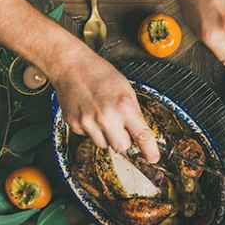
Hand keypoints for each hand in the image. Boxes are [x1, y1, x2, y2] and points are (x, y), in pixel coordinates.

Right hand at [48, 44, 159, 161]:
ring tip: (102, 116)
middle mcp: (106, 117)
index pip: (141, 135)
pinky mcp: (75, 124)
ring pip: (104, 145)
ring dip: (107, 136)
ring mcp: (88, 122)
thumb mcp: (126, 90)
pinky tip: (90, 113)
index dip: (149, 150)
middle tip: (120, 126)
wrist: (71, 66)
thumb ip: (134, 114)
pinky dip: (92, 130)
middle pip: (122, 147)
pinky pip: (89, 137)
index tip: (153, 158)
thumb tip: (140, 135)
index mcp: (124, 106)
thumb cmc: (100, 75)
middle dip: (124, 141)